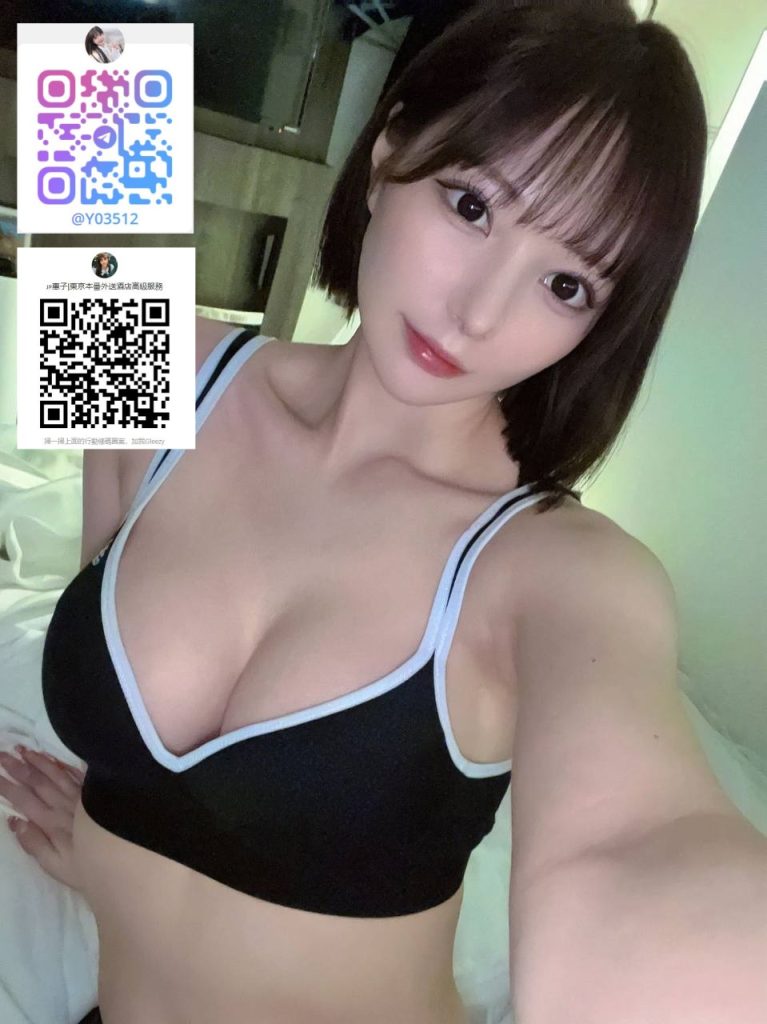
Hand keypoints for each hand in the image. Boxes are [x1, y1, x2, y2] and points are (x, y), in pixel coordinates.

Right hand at [0, 745, 84, 890]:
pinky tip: (50, 755)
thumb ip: (33, 843)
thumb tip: (13, 820)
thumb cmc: (90, 867)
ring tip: (21, 749)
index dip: (7, 787)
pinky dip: (60, 763)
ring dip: (36, 760)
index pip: (23, 800)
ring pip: (54, 773)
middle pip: (37, 782)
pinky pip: (74, 773)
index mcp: (51, 823)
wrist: (129, 859)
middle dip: (17, 767)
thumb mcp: (56, 866)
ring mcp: (80, 795)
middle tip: (1, 754)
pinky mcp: (95, 791)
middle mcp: (63, 805)